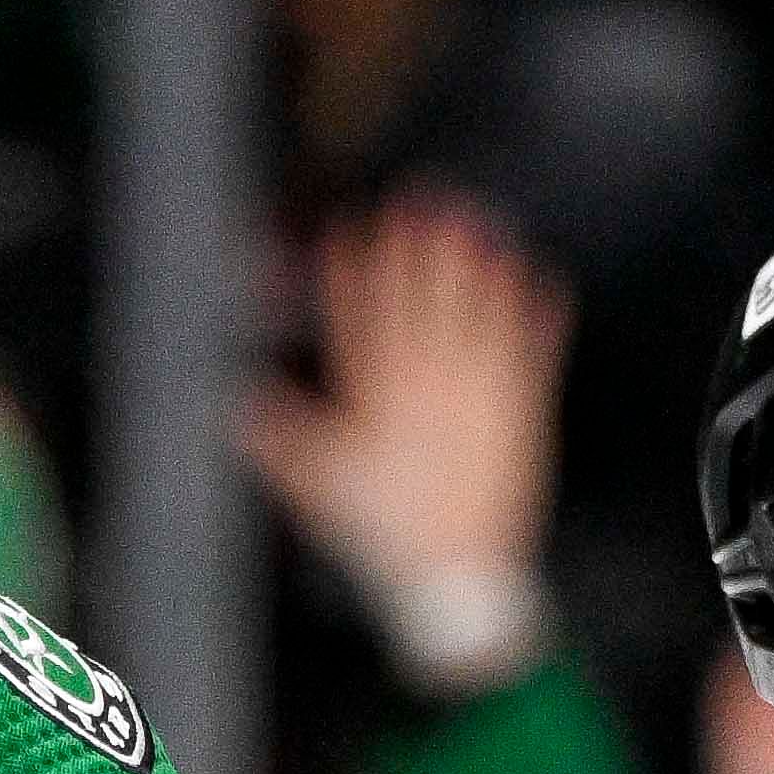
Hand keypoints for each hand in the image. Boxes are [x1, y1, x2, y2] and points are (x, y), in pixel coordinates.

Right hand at [237, 192, 565, 697]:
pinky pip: (534, 348)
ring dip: (477, 260)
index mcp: (375, 394)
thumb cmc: (381, 532)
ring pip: (479, 308)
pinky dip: (538, 311)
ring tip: (476, 221)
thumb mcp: (312, 486)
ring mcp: (481, 390)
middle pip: (422, 295)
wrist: (454, 577)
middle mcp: (429, 381)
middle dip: (418, 242)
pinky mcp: (522, 409)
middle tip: (419, 196)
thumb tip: (232, 400)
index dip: (352, 266)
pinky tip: (540, 278)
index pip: (358, 314)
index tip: (349, 227)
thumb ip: (274, 435)